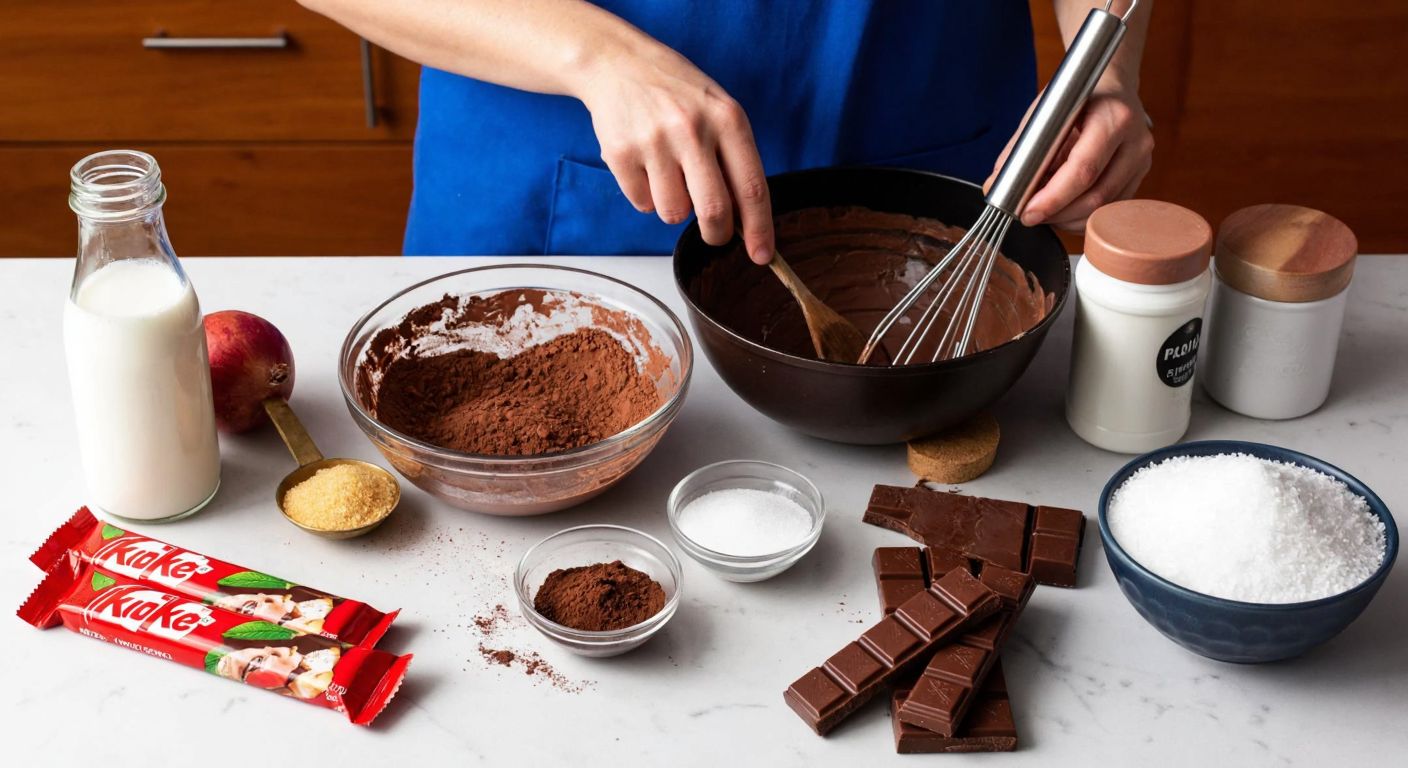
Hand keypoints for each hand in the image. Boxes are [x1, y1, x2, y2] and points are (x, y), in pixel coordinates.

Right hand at [577, 43, 773, 262]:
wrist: (618, 63)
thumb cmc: (677, 93)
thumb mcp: (718, 111)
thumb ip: (734, 159)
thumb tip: (746, 220)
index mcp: (727, 119)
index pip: (752, 188)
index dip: (760, 229)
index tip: (763, 255)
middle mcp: (692, 129)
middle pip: (714, 211)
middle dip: (717, 234)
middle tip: (716, 233)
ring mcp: (654, 142)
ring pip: (674, 214)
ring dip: (676, 208)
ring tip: (671, 176)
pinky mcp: (620, 154)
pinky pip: (642, 203)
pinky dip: (647, 196)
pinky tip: (646, 165)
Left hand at [987, 81, 1153, 230]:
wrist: (1113, 86)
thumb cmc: (1078, 97)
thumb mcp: (1045, 112)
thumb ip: (1019, 150)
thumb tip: (994, 186)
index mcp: (1113, 118)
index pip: (1083, 169)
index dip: (1053, 198)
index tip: (1027, 212)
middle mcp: (1135, 141)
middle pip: (1096, 195)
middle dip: (1058, 214)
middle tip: (1030, 216)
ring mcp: (1141, 161)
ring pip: (1104, 208)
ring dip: (1069, 219)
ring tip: (1044, 213)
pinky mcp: (1139, 176)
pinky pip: (1110, 208)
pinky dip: (1082, 216)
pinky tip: (1064, 210)